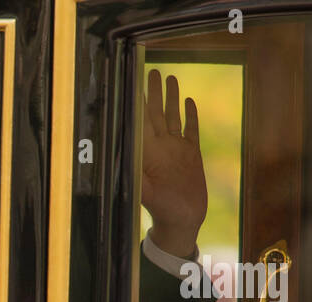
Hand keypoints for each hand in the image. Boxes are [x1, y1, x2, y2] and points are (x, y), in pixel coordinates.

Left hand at [142, 70, 207, 258]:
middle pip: (154, 113)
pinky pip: (191, 130)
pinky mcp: (191, 154)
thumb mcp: (144, 192)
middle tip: (150, 70)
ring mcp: (176, 149)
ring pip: (172, 116)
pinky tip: (188, 100)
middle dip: (152, 92)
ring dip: (170, 98)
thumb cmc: (160, 209)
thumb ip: (133, 175)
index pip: (139, 121)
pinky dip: (190, 115)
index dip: (136, 102)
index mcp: (147, 152)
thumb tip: (120, 159)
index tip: (132, 82)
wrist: (181, 221)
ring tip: (169, 77)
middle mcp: (160, 147)